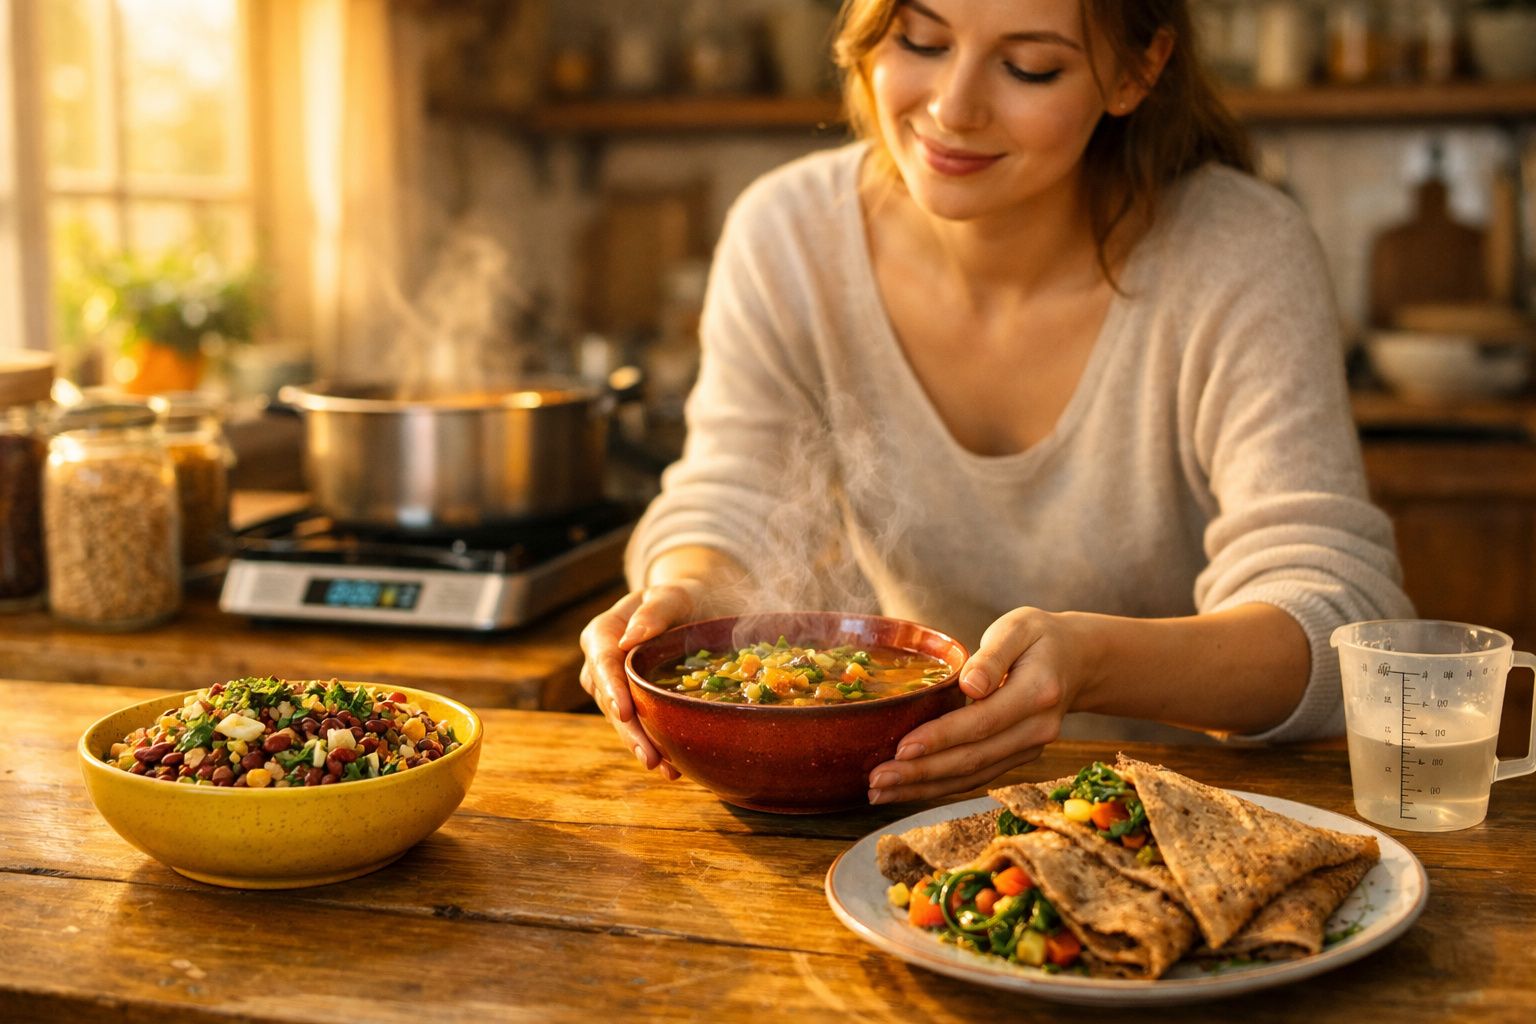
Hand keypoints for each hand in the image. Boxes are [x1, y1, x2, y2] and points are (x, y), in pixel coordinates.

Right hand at [578, 579, 706, 779]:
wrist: (693, 609)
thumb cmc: (681, 597)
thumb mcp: (673, 595)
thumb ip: (654, 611)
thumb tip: (629, 640)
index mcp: (603, 632)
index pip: (602, 662)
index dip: (612, 689)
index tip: (625, 712)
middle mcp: (601, 662)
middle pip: (610, 700)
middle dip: (629, 731)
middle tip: (650, 757)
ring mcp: (614, 686)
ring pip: (622, 721)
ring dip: (642, 746)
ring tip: (666, 769)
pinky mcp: (632, 702)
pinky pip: (638, 726)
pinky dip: (654, 746)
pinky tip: (673, 767)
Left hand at [866, 608, 1090, 803]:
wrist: (1078, 660)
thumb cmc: (1040, 637)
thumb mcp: (1019, 628)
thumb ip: (994, 655)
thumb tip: (971, 686)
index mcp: (1037, 693)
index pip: (982, 722)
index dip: (941, 738)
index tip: (901, 748)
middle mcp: (1037, 729)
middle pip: (973, 759)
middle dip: (921, 773)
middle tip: (876, 781)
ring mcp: (1030, 748)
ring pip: (973, 776)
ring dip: (925, 788)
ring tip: (880, 792)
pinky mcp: (1018, 757)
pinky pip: (977, 776)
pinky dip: (941, 786)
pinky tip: (908, 789)